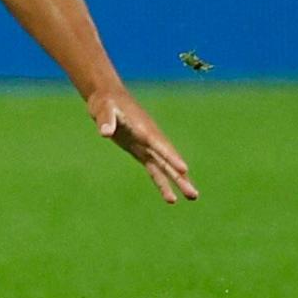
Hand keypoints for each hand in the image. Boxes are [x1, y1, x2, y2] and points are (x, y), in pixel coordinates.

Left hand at [88, 89, 197, 203]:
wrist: (107, 99)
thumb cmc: (106, 103)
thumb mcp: (103, 109)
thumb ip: (106, 121)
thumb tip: (105, 133)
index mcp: (144, 129)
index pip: (160, 146)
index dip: (171, 157)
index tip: (184, 169)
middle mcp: (151, 139)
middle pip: (169, 161)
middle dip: (181, 178)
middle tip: (194, 194)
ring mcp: (147, 146)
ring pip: (166, 168)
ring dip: (177, 182)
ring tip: (192, 198)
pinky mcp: (141, 151)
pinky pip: (155, 169)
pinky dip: (162, 182)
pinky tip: (171, 197)